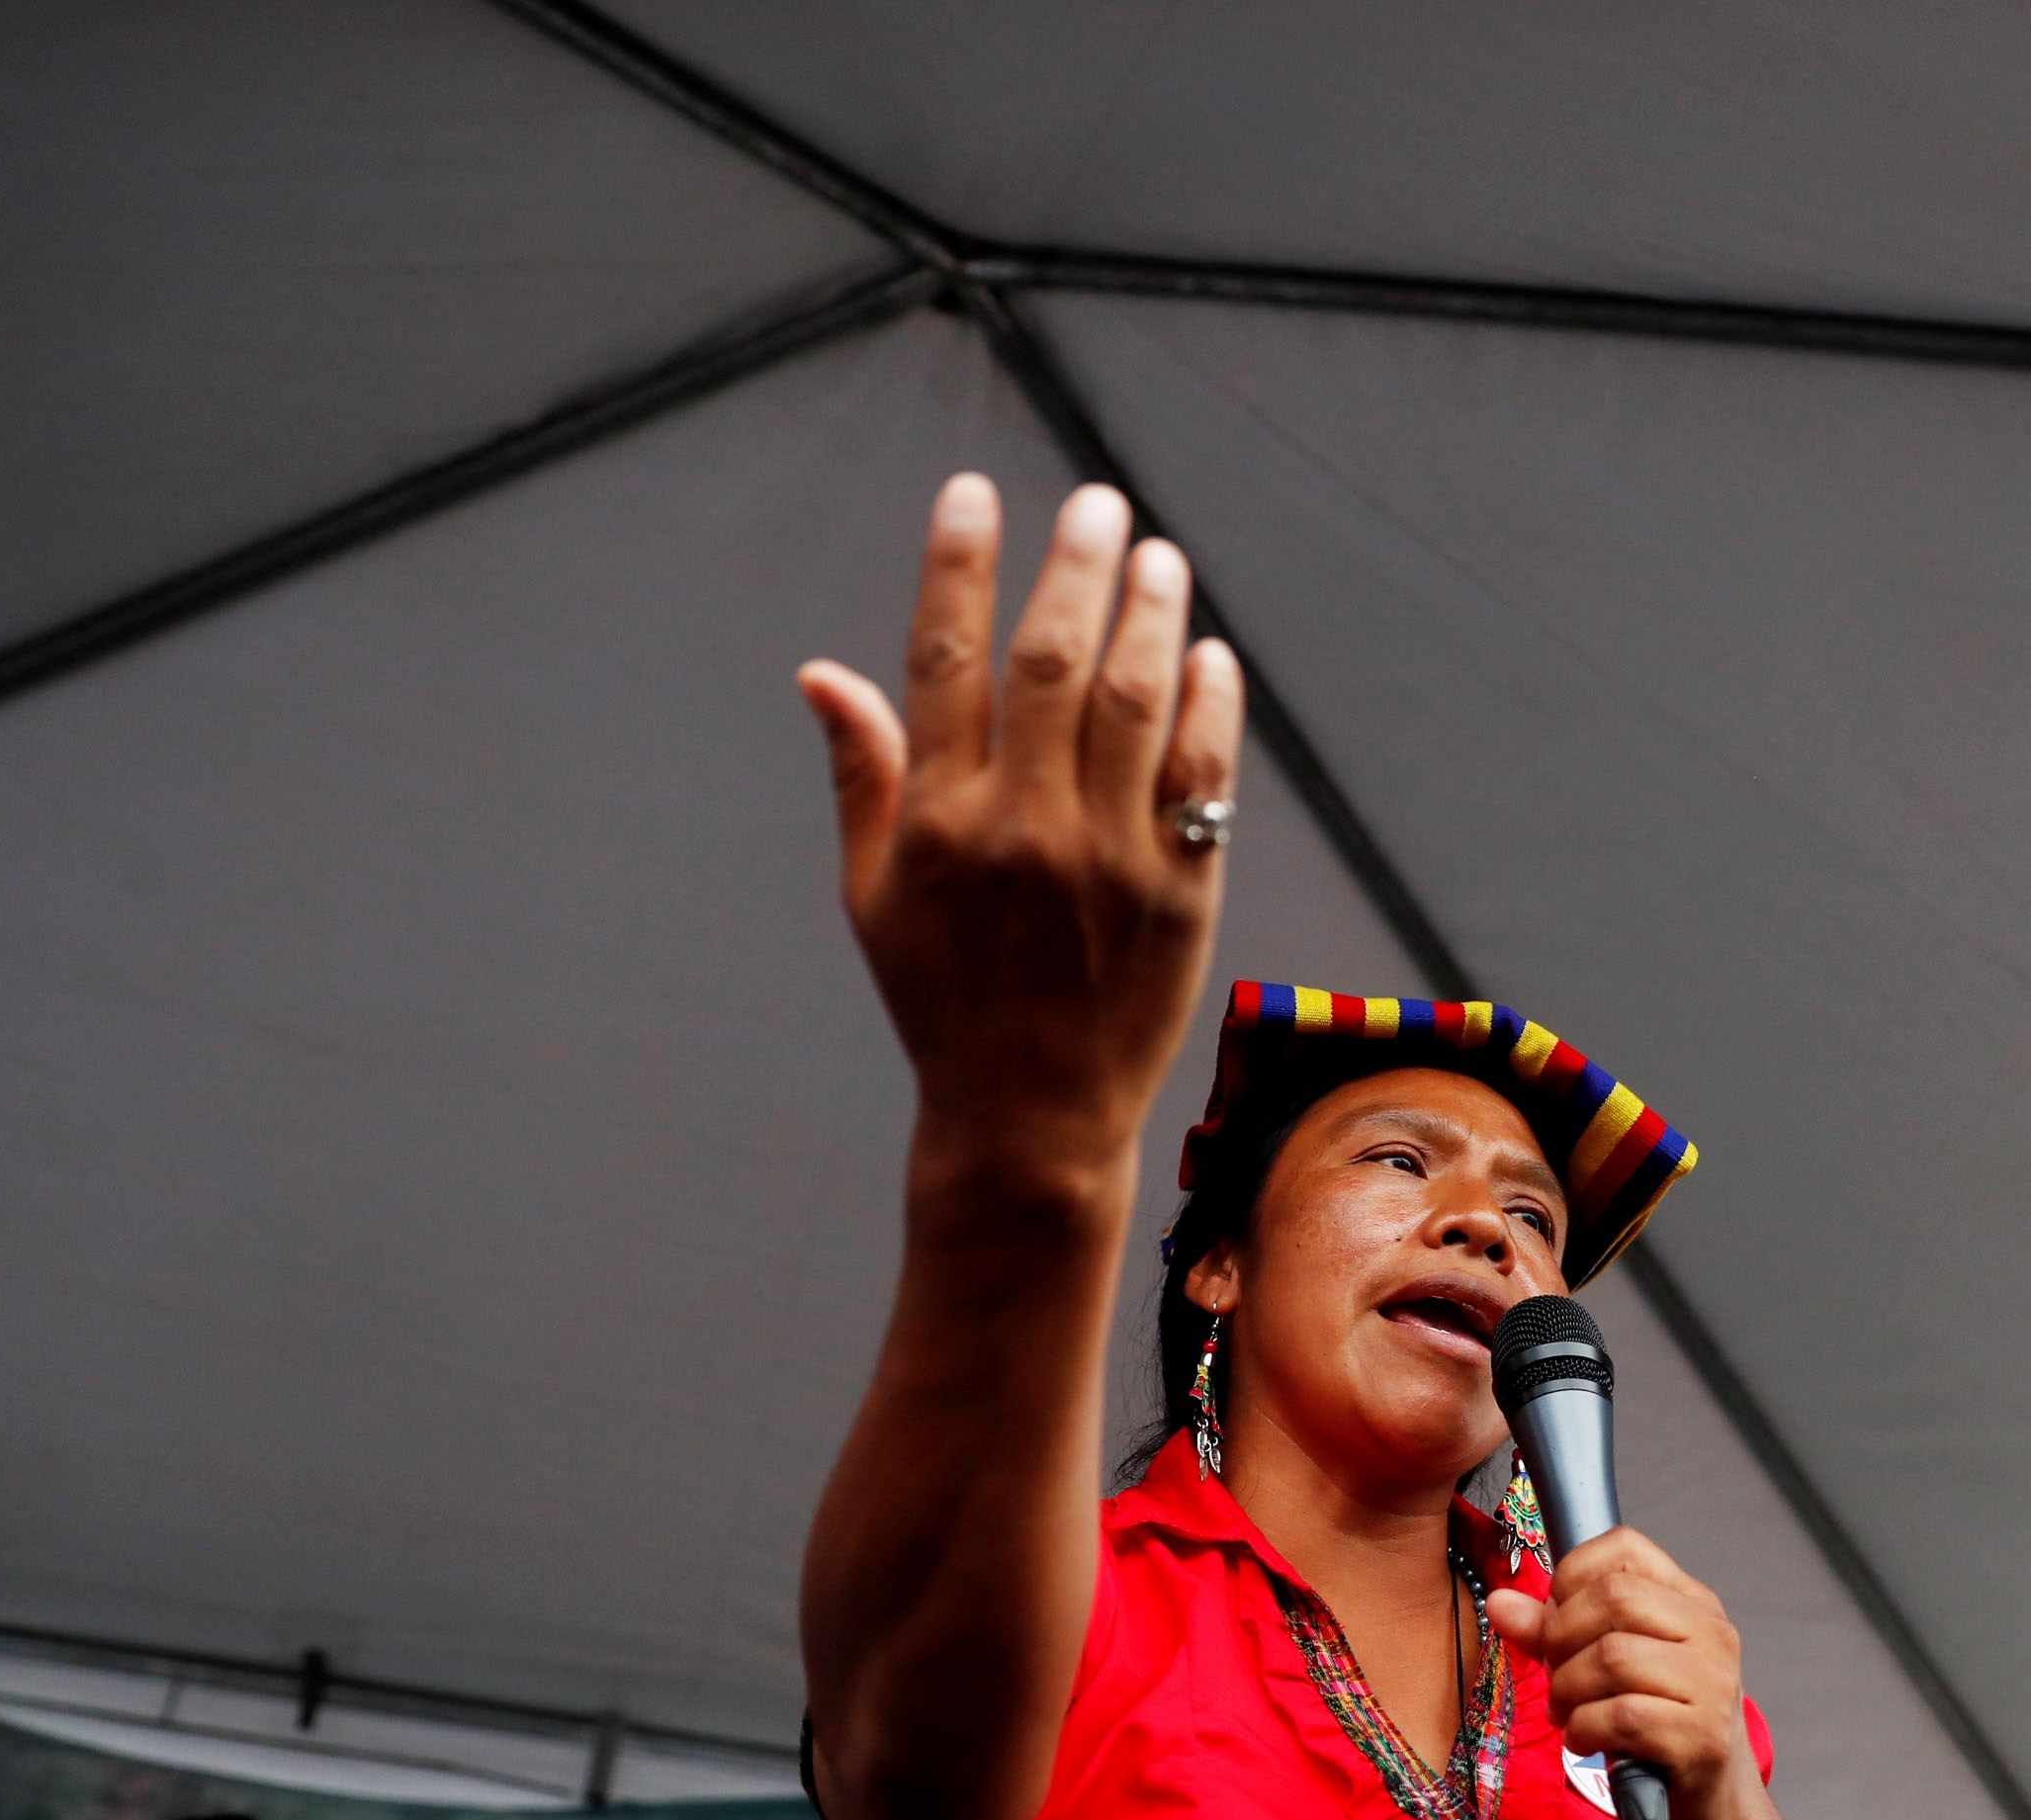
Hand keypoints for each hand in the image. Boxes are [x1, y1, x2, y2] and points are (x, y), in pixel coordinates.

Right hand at [800, 476, 1244, 1175]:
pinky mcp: (1181, 893)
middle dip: (1075, 565)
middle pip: (1053, 661)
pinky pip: (1202, 777)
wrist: (1028, 1115)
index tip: (974, 492)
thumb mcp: (875, 893)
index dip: (959, 565)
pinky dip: (1209, 707)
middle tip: (1097, 503)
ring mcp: (1108, 858)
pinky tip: (1207, 654)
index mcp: (938, 821)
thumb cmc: (942, 998)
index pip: (946, 660)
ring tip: (1156, 557)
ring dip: (1150, 615)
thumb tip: (821, 671)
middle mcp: (1022, 829)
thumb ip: (862, 773)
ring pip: (1136, 702)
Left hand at [1484, 1528, 1761, 1819]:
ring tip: (1567, 1714)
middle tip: (1556, 1677)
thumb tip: (1500, 1602)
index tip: (1558, 1619)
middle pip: (1613, 1598)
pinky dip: (1585, 1729)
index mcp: (1692, 1602)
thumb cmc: (1659, 1729)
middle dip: (1561, 1639)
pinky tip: (1584, 1740)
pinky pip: (1621, 1716)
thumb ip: (1555, 1632)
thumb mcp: (1610, 1671)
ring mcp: (1713, 1684)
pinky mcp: (1702, 1737)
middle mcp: (1711, 1633)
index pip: (1625, 1548)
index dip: (1572, 1576)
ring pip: (1613, 1657)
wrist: (1714, 1807)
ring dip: (1568, 1691)